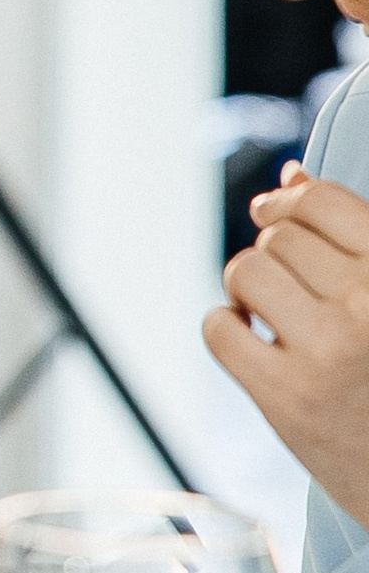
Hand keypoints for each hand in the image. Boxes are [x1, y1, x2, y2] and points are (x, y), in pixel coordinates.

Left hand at [207, 166, 368, 524]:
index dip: (289, 201)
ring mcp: (328, 354)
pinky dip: (227, 328)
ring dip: (248, 287)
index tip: (276, 211)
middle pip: (280, 238)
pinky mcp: (287, 398)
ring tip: (275, 314)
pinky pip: (219, 328)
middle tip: (301, 293)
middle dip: (277, 255)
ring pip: (245, 271)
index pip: (323, 202)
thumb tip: (291, 173)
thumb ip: (354, 237)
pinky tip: (256, 344)